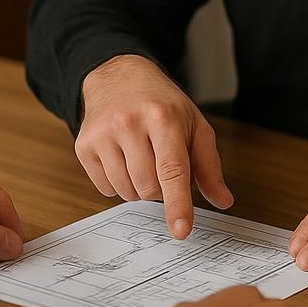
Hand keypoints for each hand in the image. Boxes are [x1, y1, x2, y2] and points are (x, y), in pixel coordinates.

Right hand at [76, 55, 233, 238]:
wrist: (118, 76)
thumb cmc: (162, 104)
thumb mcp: (194, 125)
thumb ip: (209, 166)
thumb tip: (223, 201)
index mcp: (164, 117)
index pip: (173, 169)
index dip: (178, 204)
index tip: (181, 230)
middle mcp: (130, 123)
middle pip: (149, 188)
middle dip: (161, 188)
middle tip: (161, 163)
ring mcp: (103, 134)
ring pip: (127, 192)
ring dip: (139, 188)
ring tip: (142, 158)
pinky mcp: (84, 145)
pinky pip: (105, 189)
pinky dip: (118, 183)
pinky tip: (121, 158)